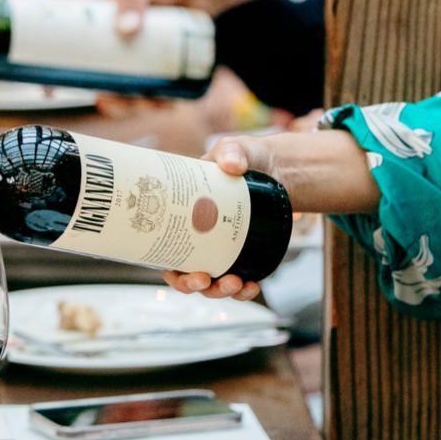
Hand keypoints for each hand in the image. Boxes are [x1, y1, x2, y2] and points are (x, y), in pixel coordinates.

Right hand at [161, 134, 275, 301]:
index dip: (170, 270)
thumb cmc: (243, 157)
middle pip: (185, 274)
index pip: (165, 251)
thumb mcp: (233, 148)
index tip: (182, 272)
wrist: (275, 167)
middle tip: (207, 280)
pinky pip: (238, 280)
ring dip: (220, 291)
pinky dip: (243, 290)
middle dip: (194, 286)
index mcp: (181, 215)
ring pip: (212, 282)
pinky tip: (252, 286)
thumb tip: (232, 166)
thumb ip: (231, 151)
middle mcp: (197, 237)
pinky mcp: (244, 253)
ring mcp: (220, 248)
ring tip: (237, 284)